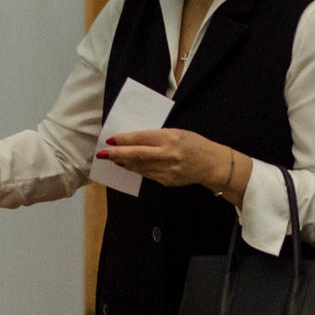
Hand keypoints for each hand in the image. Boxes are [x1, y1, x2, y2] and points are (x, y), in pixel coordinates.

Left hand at [97, 129, 225, 188]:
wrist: (212, 165)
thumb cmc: (194, 144)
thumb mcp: (177, 133)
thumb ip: (157, 136)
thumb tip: (133, 140)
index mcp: (170, 138)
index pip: (141, 139)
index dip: (124, 140)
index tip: (110, 140)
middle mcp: (168, 155)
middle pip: (136, 155)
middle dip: (117, 154)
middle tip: (102, 153)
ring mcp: (167, 170)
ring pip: (139, 167)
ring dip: (124, 163)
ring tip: (113, 158)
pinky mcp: (167, 181)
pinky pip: (146, 174)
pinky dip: (136, 169)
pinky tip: (128, 165)